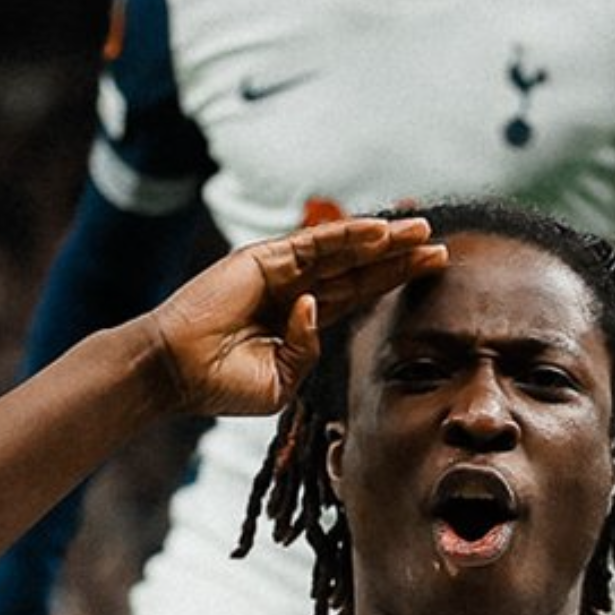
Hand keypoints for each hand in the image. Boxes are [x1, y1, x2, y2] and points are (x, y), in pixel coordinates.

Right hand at [147, 216, 446, 418]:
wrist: (176, 372)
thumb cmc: (221, 384)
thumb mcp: (281, 381)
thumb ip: (307, 349)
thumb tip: (316, 308)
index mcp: (302, 322)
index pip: (358, 294)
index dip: (394, 281)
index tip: (432, 270)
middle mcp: (296, 291)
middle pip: (359, 269)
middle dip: (400, 257)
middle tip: (438, 245)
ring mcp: (280, 272)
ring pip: (343, 252)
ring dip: (383, 240)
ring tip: (422, 231)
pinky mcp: (263, 260)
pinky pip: (314, 245)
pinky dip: (348, 236)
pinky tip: (380, 231)